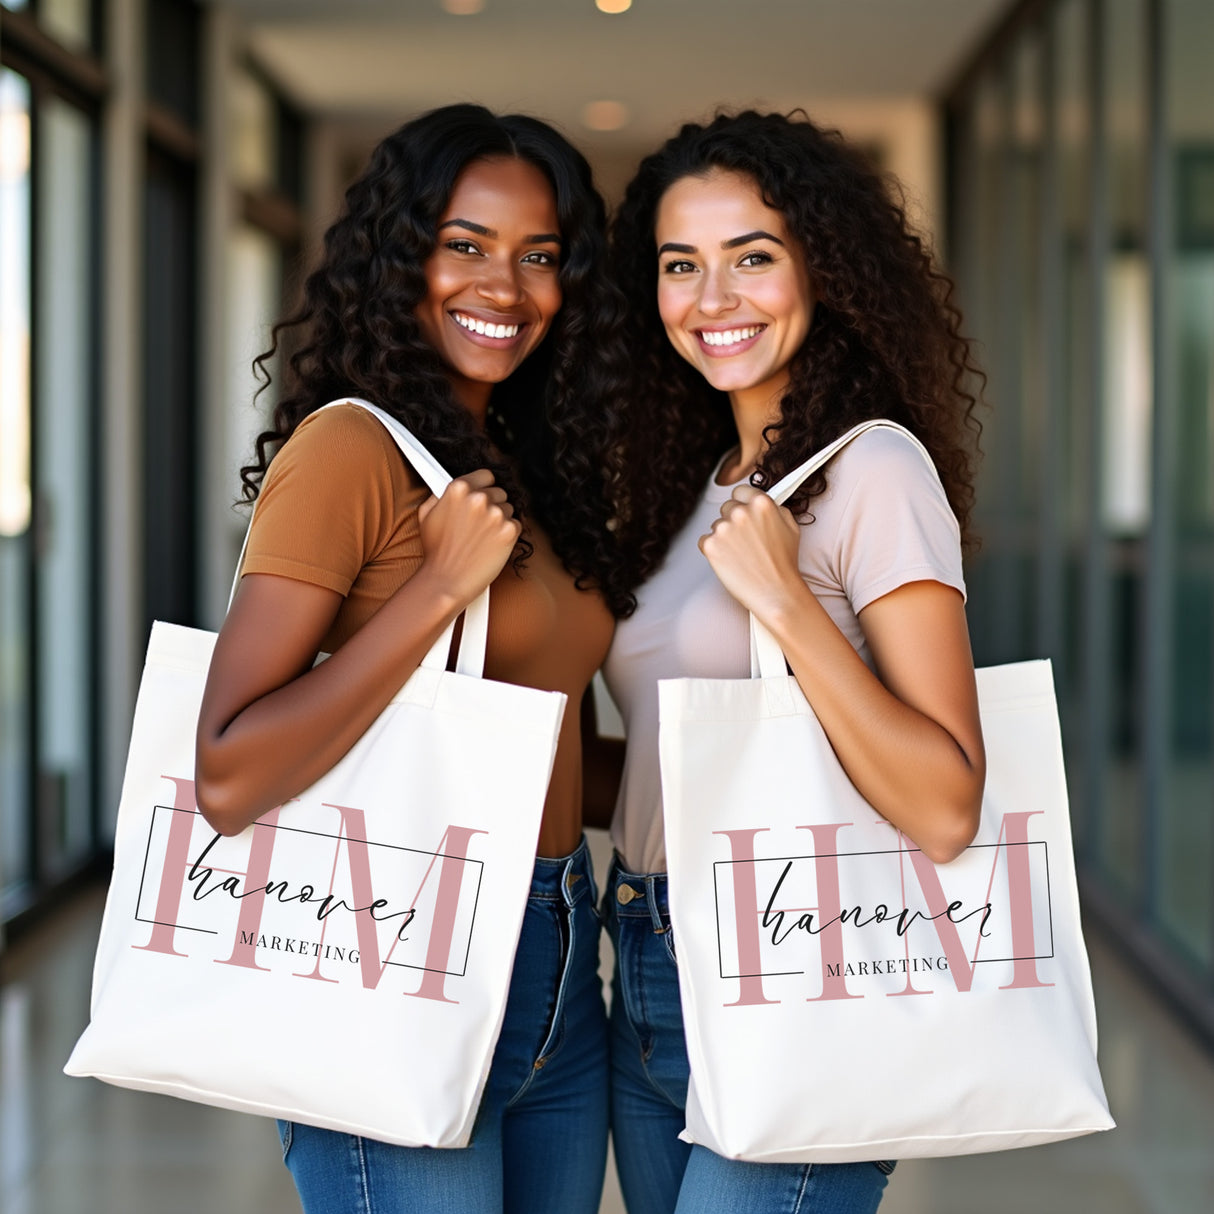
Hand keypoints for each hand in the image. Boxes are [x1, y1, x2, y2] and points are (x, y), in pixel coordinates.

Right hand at [415, 469, 520, 605]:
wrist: (446, 581)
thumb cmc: (436, 552)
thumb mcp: (426, 515)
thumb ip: (440, 495)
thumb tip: (447, 488)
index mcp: (459, 488)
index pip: (486, 476)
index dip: (484, 487)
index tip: (483, 497)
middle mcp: (479, 497)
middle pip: (499, 492)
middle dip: (492, 506)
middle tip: (480, 525)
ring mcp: (496, 514)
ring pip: (509, 509)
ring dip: (500, 520)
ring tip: (483, 538)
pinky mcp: (509, 531)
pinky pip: (516, 525)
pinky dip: (508, 535)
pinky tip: (492, 545)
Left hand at [698, 485, 806, 620]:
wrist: (775, 592)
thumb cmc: (784, 563)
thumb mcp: (790, 526)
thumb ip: (775, 508)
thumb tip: (763, 500)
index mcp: (761, 503)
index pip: (740, 491)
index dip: (743, 504)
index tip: (744, 515)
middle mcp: (740, 512)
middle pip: (726, 508)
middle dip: (733, 521)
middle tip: (745, 541)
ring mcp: (723, 528)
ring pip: (716, 525)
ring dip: (724, 537)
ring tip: (740, 555)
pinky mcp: (710, 545)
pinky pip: (705, 541)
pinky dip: (713, 550)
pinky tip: (729, 561)